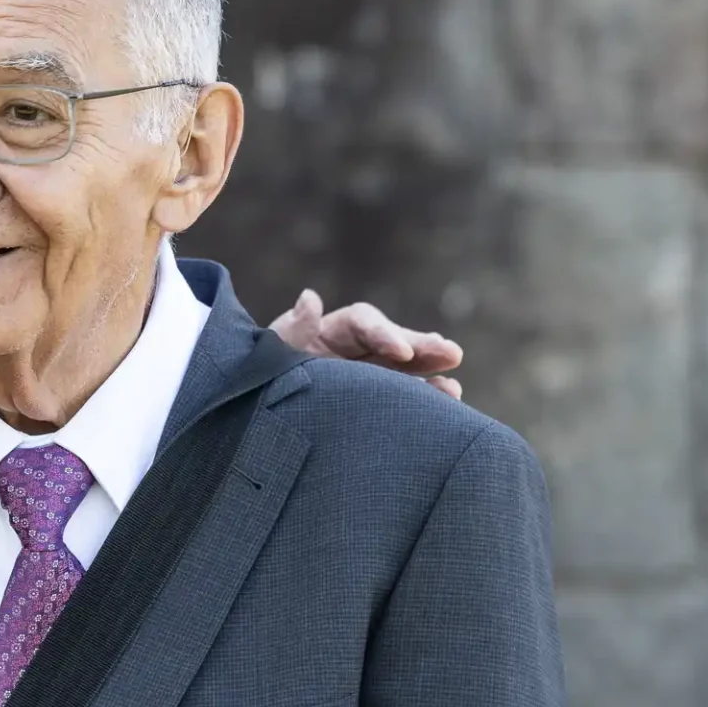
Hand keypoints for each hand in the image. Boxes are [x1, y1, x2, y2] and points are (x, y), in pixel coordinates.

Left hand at [270, 289, 464, 399]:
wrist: (254, 410)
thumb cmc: (261, 373)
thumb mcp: (272, 350)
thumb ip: (294, 328)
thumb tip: (310, 297)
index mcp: (330, 330)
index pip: (363, 323)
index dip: (384, 334)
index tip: (401, 351)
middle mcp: (355, 349)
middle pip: (393, 341)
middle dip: (422, 347)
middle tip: (452, 353)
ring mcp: (367, 374)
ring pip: (406, 369)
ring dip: (431, 372)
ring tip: (453, 388)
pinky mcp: (372, 398)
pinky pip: (402, 396)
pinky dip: (426, 397)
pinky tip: (449, 402)